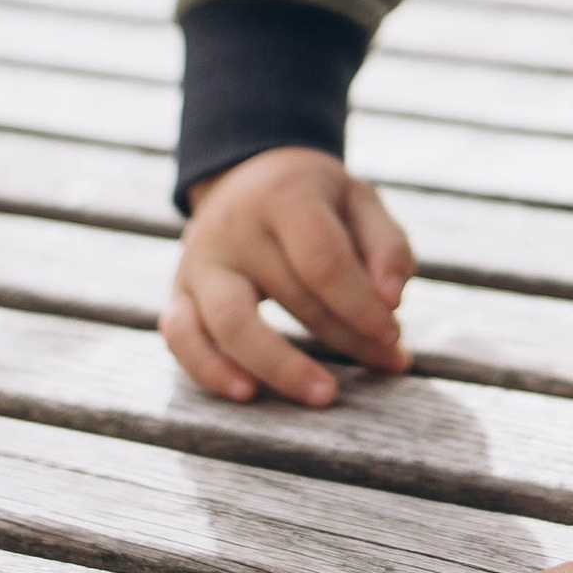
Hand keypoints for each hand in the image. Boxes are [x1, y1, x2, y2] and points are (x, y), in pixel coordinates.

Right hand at [163, 145, 413, 407]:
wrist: (246, 177)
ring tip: (322, 395)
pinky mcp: (179, 292)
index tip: (393, 335)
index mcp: (284, 196)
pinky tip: (247, 394)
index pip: (322, 260)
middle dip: (345, 338)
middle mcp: (233, 228)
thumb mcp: (359, 200)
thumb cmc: (315, 200)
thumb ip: (386, 246)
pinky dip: (208, 370)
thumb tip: (392, 300)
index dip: (361, 305)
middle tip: (386, 363)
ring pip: (229, 323)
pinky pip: (181, 337)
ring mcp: (199, 262)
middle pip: (289, 295)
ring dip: (279, 366)